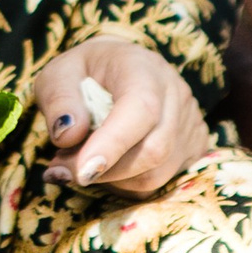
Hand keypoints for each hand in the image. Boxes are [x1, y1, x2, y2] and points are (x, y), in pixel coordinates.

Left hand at [31, 36, 212, 195]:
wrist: (116, 68)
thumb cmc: (84, 72)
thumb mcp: (58, 73)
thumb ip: (59, 100)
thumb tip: (68, 137)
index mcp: (142, 67)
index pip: (141, 109)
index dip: (114, 145)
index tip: (82, 172)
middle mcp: (175, 94)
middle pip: (154, 150)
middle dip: (105, 171)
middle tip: (62, 169)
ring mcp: (190, 122)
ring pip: (158, 173)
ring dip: (114, 180)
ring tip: (81, 164)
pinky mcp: (193, 147)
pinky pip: (163, 182)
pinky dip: (129, 184)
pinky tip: (107, 168)